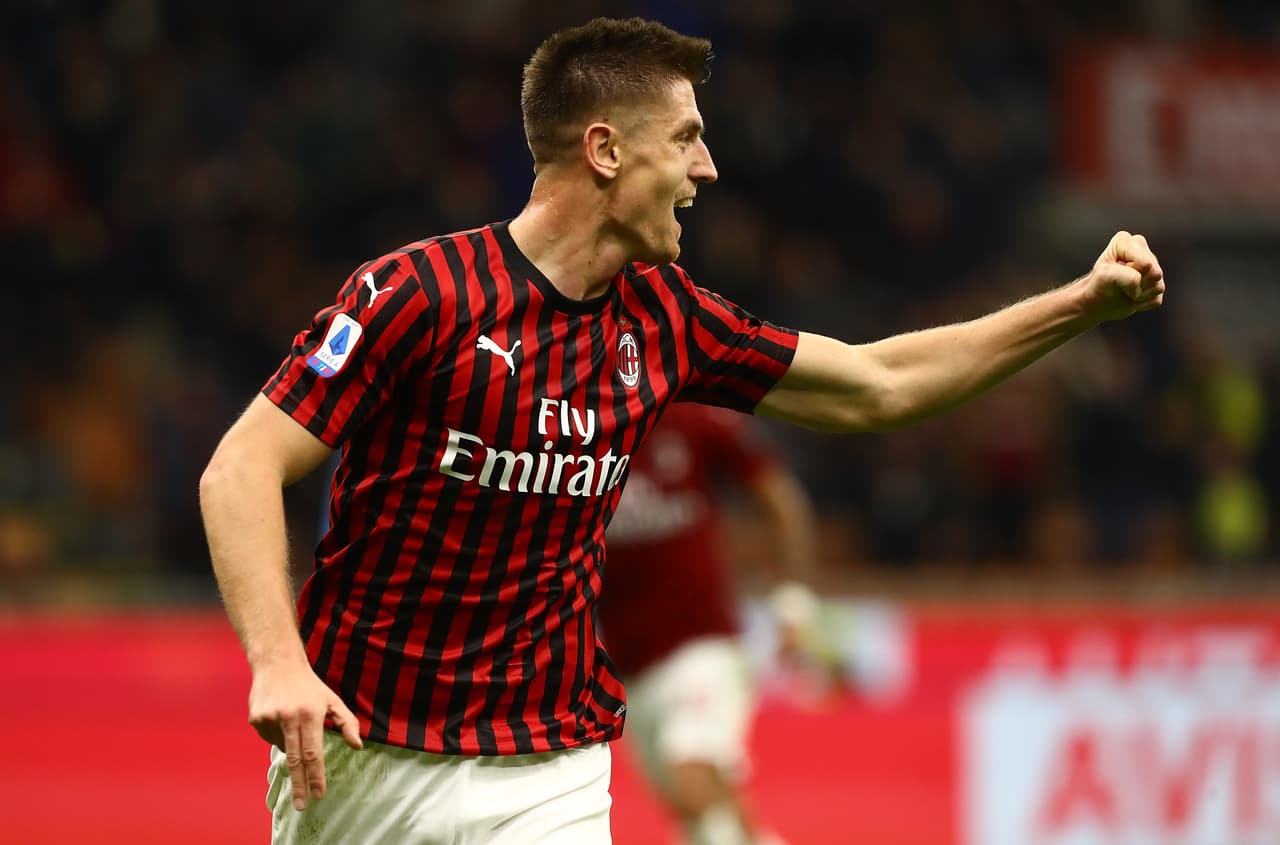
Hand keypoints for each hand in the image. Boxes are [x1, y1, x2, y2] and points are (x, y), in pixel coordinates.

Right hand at [248, 660, 362, 809]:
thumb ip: (347, 723)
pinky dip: (277, 737)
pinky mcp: (256, 719)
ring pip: (282, 748)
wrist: (277, 664)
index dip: (316, 775)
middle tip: (302, 805)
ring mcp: (270, 718)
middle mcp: (289, 717)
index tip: (319, 794)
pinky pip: (269, 739)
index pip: (313, 752)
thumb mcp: (332, 700)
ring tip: (293, 725)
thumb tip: (358, 745)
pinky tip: (281, 719)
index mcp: (310, 714)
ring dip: (289, 746)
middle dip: (300, 784)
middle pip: (295, 760)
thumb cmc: (309, 686)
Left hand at [1081, 231, 1165, 321]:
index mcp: (1125, 240)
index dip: (1128, 276)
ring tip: (1124, 290)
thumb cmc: (1098, 286)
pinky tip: (1131, 297)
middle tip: (1119, 284)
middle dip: (1136, 285)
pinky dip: (1142, 304)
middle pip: (1155, 274)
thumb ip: (1122, 274)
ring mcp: (1152, 265)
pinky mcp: (1157, 284)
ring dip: (1139, 295)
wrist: (1096, 303)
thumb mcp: (1103, 277)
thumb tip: (1139, 281)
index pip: (1145, 264)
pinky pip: (1157, 299)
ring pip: (1158, 287)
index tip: (1113, 275)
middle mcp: (1141, 248)